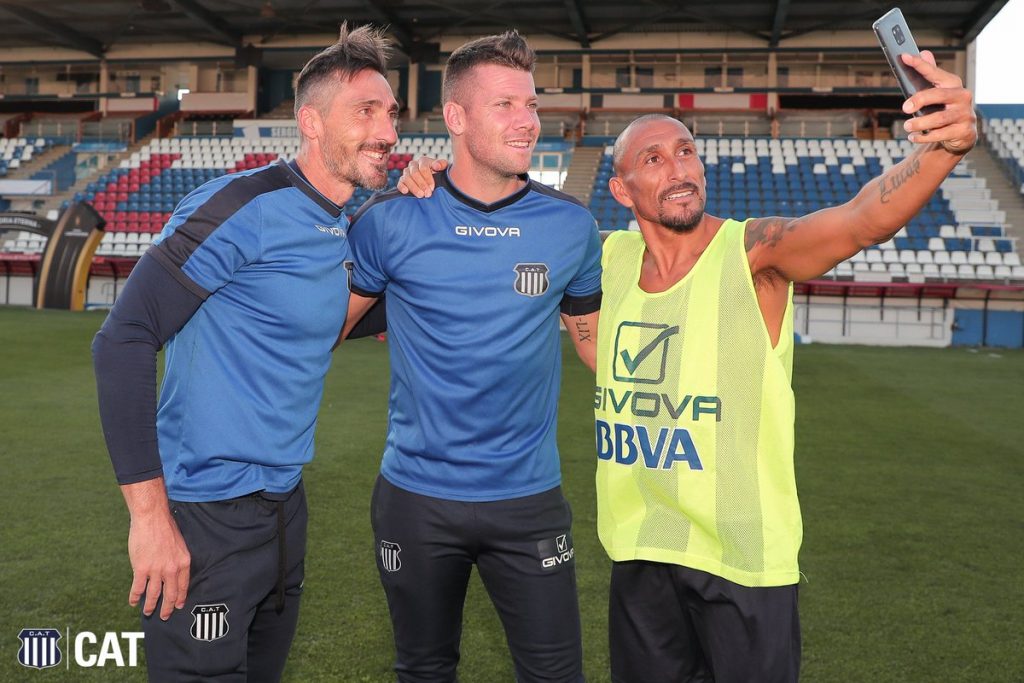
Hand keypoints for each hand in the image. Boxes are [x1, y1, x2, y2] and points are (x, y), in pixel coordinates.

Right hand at [127, 504, 190, 619]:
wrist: (152, 518)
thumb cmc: (165, 528)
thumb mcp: (179, 545)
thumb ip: (177, 560)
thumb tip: (172, 572)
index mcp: (183, 562)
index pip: (183, 586)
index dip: (180, 598)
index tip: (178, 606)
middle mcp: (172, 569)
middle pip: (170, 594)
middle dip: (167, 608)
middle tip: (164, 616)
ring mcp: (156, 570)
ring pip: (154, 594)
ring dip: (150, 605)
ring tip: (148, 612)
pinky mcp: (141, 569)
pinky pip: (138, 588)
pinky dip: (135, 597)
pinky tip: (133, 602)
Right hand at [397, 156, 446, 196]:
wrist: (435, 180)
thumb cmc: (439, 173)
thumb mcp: (443, 168)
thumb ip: (442, 164)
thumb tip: (437, 166)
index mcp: (423, 161)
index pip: (423, 168)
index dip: (428, 178)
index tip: (432, 187)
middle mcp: (414, 165)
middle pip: (415, 173)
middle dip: (421, 184)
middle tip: (427, 194)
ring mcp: (407, 172)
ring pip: (407, 178)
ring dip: (413, 187)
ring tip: (420, 196)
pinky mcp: (402, 180)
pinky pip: (400, 182)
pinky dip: (402, 187)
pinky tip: (406, 192)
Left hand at [900, 51, 976, 154]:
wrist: (962, 135)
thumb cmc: (944, 109)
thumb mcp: (938, 92)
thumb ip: (931, 75)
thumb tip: (924, 53)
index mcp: (953, 84)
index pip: (935, 72)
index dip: (920, 65)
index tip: (904, 57)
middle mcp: (962, 97)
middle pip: (938, 95)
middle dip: (919, 100)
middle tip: (904, 108)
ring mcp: (964, 114)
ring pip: (938, 118)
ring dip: (919, 123)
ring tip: (907, 126)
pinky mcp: (964, 131)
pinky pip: (940, 135)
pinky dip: (923, 136)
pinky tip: (913, 136)